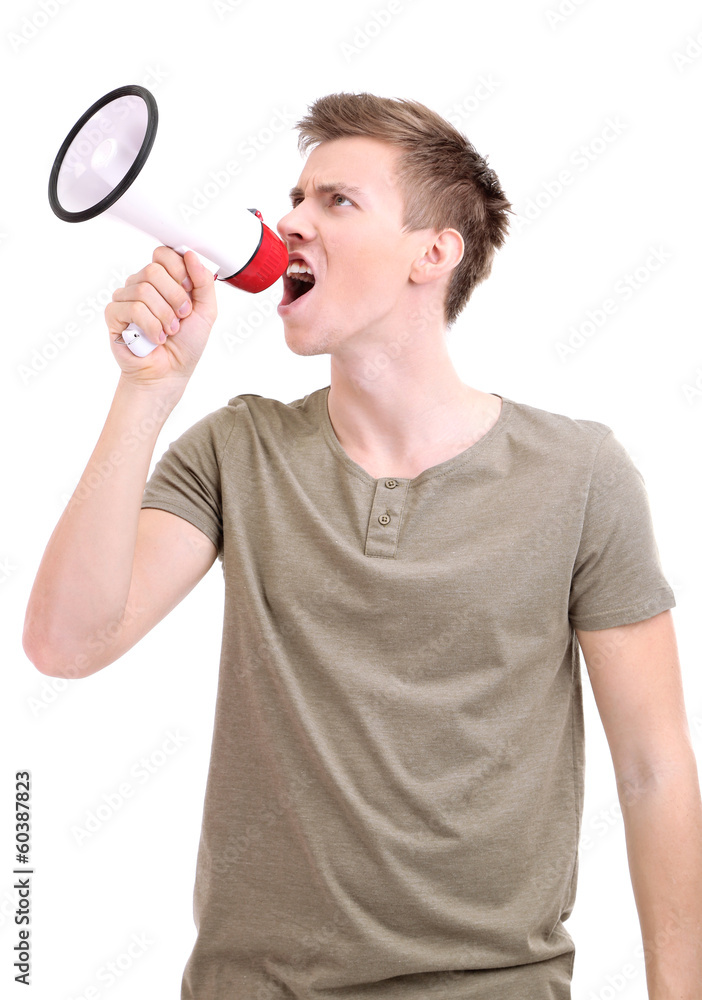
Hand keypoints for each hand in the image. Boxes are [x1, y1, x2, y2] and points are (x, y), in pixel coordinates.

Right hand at [105, 246, 217, 386]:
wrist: (170, 374)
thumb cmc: (185, 345)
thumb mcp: (206, 311)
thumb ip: (203, 282)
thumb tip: (190, 254)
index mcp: (163, 281)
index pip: (163, 254)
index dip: (178, 270)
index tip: (189, 290)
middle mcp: (142, 285)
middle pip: (153, 270)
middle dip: (175, 297)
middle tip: (181, 317)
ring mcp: (126, 299)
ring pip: (143, 290)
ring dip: (164, 316)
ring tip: (169, 332)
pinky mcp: (114, 315)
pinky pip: (131, 307)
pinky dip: (150, 326)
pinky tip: (155, 338)